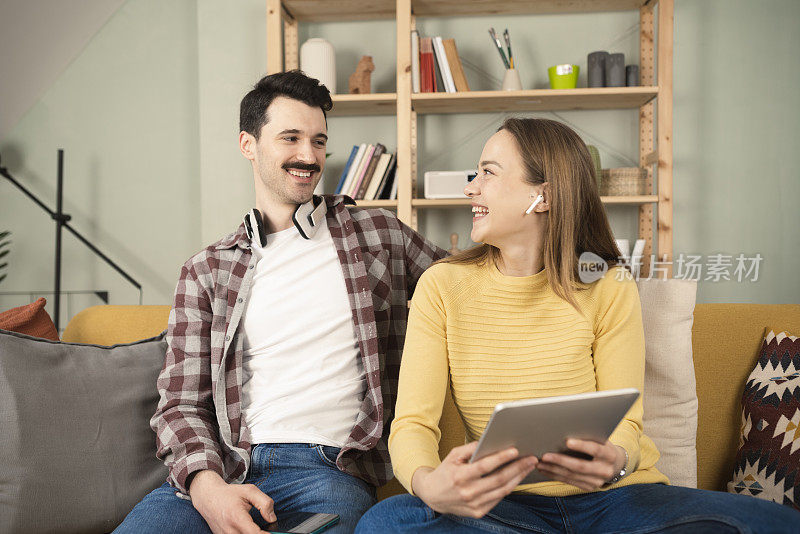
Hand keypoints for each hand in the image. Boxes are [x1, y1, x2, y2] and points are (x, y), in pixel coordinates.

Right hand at [188, 470, 276, 533]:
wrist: (207, 497)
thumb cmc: (229, 494)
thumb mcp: (250, 491)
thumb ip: (265, 503)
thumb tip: (272, 518)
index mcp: (236, 517)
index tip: (273, 532)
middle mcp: (229, 530)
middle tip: (266, 529)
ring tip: (257, 529)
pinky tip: (248, 530)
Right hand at [411, 441, 537, 518]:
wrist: (433, 495)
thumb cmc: (445, 472)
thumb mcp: (453, 455)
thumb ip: (471, 448)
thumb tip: (490, 440)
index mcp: (460, 476)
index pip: (485, 466)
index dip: (501, 458)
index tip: (515, 450)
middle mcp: (468, 492)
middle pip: (499, 479)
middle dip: (518, 467)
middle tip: (531, 458)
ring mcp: (474, 505)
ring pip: (503, 490)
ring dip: (519, 478)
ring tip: (529, 467)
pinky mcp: (479, 512)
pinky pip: (499, 498)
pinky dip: (510, 487)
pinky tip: (518, 478)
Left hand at [535, 439, 625, 490]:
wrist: (614, 464)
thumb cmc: (602, 444)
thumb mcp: (600, 438)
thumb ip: (588, 434)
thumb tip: (565, 426)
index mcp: (610, 454)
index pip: (596, 450)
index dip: (582, 446)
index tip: (567, 441)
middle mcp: (605, 470)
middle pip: (581, 466)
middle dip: (561, 461)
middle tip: (545, 455)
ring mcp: (597, 481)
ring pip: (572, 476)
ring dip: (554, 469)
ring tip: (539, 462)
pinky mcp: (588, 487)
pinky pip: (569, 482)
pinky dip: (555, 475)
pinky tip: (545, 469)